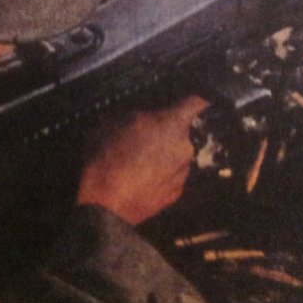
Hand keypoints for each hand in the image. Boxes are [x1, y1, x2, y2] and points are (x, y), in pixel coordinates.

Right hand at [77, 96, 208, 224]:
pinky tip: (140, 179)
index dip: (198, 96)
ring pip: (177, 155)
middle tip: (144, 135)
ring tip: (138, 162)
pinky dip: (161, 175)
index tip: (195, 96)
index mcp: (173, 123)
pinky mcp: (176, 195)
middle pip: (184, 132)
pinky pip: (172, 177)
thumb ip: (138, 116)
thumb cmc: (106, 159)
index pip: (199, 101)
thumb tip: (145, 117)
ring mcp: (183, 173)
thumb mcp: (112, 123)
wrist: (103, 207)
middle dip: (168, 131)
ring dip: (164, 155)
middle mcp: (185, 147)